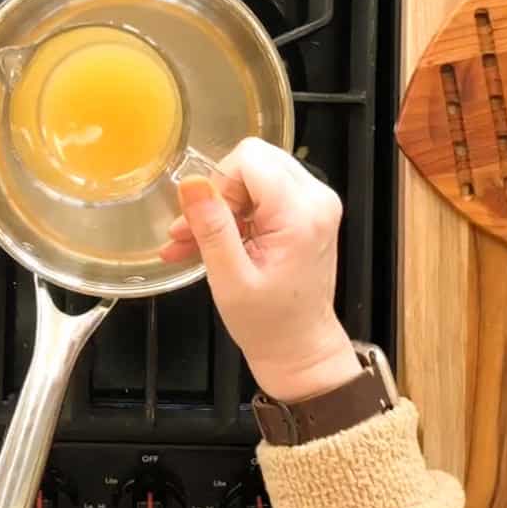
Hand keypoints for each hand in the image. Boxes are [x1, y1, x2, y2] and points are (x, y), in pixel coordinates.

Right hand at [160, 138, 360, 401]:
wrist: (300, 348)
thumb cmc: (270, 324)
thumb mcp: (230, 279)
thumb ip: (211, 227)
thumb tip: (190, 182)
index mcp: (301, 213)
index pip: (249, 158)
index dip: (219, 185)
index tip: (207, 222)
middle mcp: (316, 198)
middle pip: (253, 161)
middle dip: (218, 194)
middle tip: (197, 232)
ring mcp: (314, 203)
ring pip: (254, 175)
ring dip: (221, 206)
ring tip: (191, 243)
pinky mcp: (306, 212)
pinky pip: (263, 193)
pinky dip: (234, 214)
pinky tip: (207, 243)